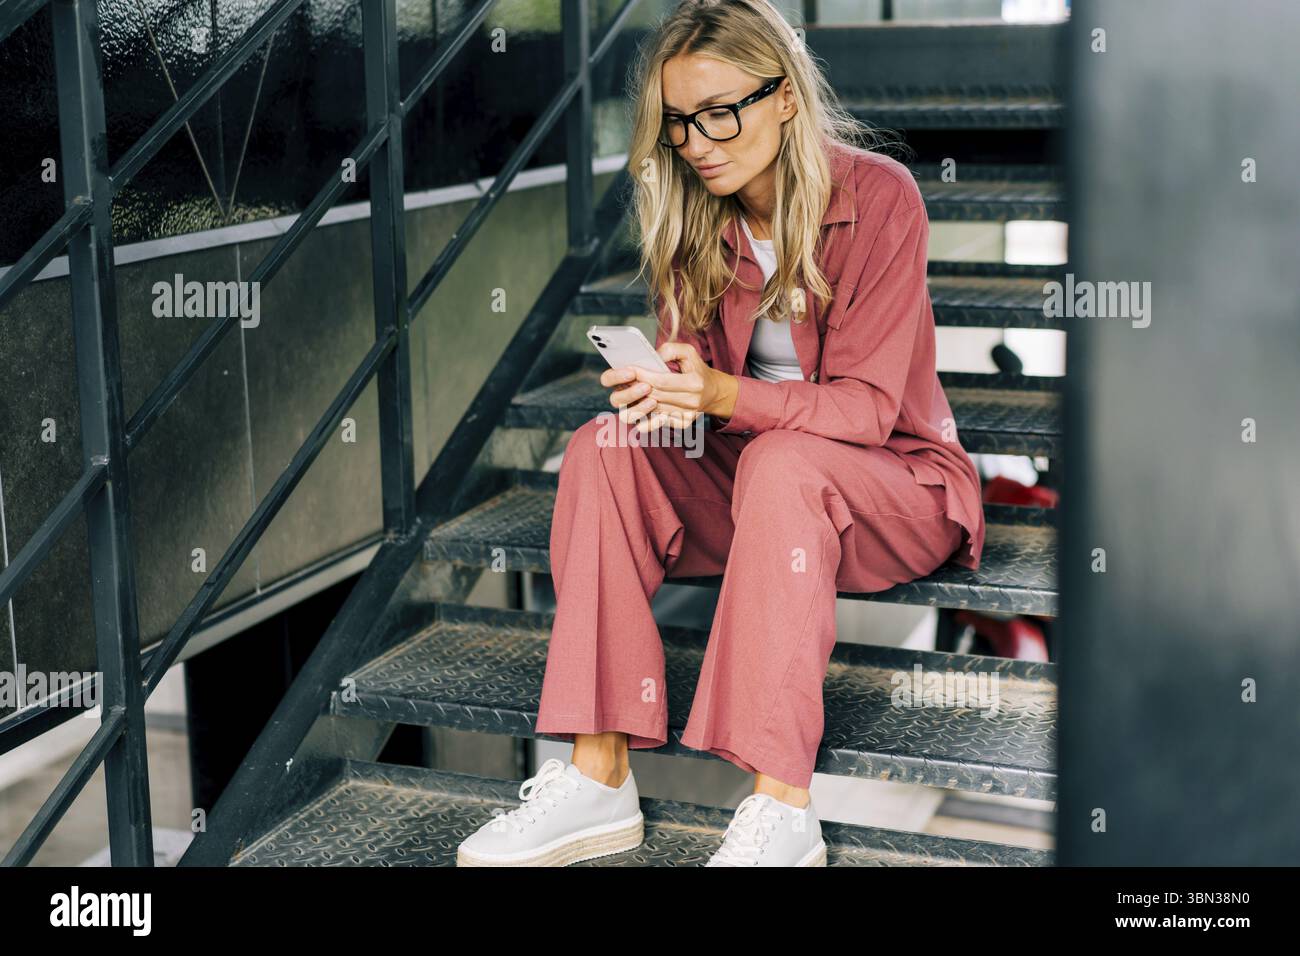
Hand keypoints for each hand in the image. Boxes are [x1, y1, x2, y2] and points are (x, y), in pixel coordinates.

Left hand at [602, 341, 730, 432]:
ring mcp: (687, 415)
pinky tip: (639, 410)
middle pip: (655, 396)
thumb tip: (652, 357)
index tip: (630, 369)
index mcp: (694, 383)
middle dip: (637, 387)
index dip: (642, 375)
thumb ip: (670, 350)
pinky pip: (659, 422)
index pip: (661, 381)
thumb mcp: (688, 352)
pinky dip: (646, 418)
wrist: (713, 392)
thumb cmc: (696, 369)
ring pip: (654, 410)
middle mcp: (692, 402)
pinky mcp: (683, 423)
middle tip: (627, 379)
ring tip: (633, 391)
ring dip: (638, 402)